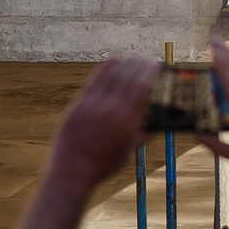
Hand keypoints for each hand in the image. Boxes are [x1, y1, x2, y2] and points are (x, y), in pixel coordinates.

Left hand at [45, 56, 160, 192]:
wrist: (71, 169)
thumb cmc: (101, 165)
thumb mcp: (125, 152)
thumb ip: (138, 137)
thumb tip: (151, 128)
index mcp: (126, 121)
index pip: (141, 87)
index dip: (150, 72)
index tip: (157, 65)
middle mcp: (110, 109)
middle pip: (127, 76)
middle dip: (139, 64)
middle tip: (148, 59)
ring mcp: (92, 104)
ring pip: (110, 74)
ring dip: (124, 62)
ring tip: (132, 58)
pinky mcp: (78, 103)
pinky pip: (94, 79)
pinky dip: (106, 68)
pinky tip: (112, 63)